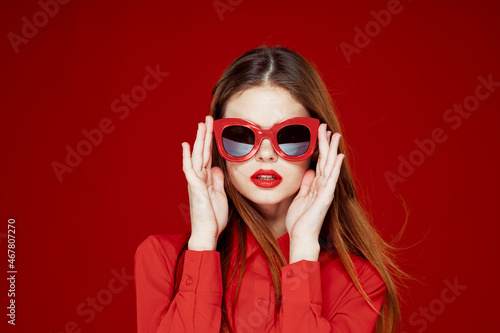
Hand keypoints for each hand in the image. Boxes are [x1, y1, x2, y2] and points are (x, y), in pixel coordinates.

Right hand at [182, 116, 227, 250]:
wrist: (207, 233)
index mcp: (206, 179)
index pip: (209, 156)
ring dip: (199, 140)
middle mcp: (199, 178)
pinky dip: (187, 156)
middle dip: (205, 135)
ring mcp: (196, 182)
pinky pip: (190, 169)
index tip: (213, 129)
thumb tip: (217, 168)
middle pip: (202, 152)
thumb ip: (217, 181)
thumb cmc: (213, 217)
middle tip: (207, 119)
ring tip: (201, 124)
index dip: (210, 143)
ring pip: (197, 156)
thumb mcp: (220, 195)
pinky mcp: (195, 187)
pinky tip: (187, 145)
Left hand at [285, 123, 343, 251]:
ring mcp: (326, 191)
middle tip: (325, 126)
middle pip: (325, 159)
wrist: (301, 236)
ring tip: (335, 134)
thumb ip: (306, 184)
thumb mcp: (300, 197)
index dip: (319, 147)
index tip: (319, 132)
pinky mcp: (325, 197)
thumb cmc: (299, 220)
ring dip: (332, 149)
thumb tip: (309, 171)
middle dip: (325, 142)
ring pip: (329, 165)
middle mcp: (323, 186)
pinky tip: (338, 156)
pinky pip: (331, 179)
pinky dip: (335, 167)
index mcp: (316, 185)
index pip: (319, 162)